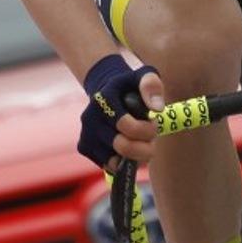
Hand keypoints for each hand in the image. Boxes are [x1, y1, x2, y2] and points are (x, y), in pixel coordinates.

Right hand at [77, 53, 164, 172]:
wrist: (107, 92)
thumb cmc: (130, 86)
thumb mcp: (144, 76)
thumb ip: (152, 86)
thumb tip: (157, 108)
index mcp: (104, 98)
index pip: (126, 125)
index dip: (146, 130)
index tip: (154, 124)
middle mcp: (89, 117)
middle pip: (122, 146)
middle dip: (144, 147)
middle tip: (151, 138)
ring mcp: (85, 133)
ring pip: (115, 161)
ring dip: (135, 156)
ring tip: (140, 142)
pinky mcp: (84, 147)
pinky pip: (108, 165)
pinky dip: (122, 162)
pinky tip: (128, 148)